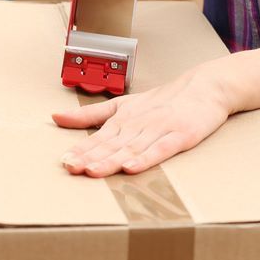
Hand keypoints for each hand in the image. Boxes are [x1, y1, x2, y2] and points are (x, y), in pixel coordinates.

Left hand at [53, 61, 238, 176]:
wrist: (204, 87)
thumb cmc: (162, 101)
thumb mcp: (123, 105)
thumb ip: (90, 114)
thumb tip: (55, 116)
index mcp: (123, 119)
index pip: (97, 137)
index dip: (80, 150)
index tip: (64, 161)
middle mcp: (138, 124)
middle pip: (111, 144)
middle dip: (90, 157)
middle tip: (71, 168)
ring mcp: (159, 129)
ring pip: (132, 148)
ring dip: (112, 160)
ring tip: (94, 171)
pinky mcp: (181, 136)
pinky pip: (161, 149)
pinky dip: (146, 158)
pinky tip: (132, 167)